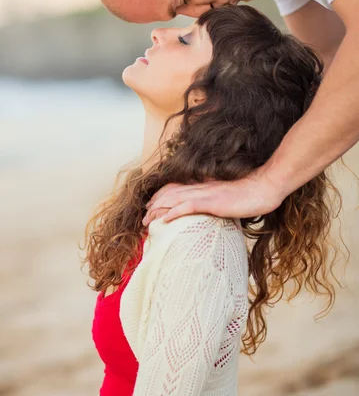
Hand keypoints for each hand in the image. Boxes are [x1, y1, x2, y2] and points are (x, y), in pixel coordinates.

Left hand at [142, 171, 283, 225]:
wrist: (265, 187)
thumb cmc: (252, 194)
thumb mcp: (231, 198)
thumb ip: (219, 202)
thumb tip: (215, 210)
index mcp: (205, 186)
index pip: (177, 188)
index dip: (162, 196)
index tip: (152, 206)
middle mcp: (201, 188)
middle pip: (170, 193)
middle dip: (154, 204)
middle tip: (143, 216)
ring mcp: (205, 194)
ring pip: (174, 199)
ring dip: (157, 210)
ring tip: (146, 220)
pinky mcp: (212, 202)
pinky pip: (187, 207)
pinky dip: (173, 213)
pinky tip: (163, 221)